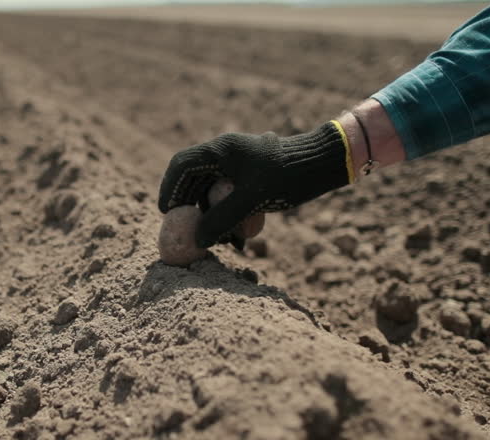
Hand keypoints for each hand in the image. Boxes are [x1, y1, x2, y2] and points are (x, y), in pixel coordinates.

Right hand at [158, 122, 351, 247]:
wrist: (322, 163)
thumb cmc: (286, 176)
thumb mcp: (251, 200)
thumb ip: (221, 219)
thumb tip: (197, 240)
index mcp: (220, 149)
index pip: (181, 165)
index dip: (169, 188)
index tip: (166, 213)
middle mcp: (225, 152)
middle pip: (194, 177)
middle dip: (190, 205)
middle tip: (186, 229)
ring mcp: (238, 162)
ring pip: (212, 187)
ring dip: (211, 213)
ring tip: (217, 239)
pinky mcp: (250, 173)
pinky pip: (229, 192)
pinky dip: (228, 212)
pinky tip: (237, 236)